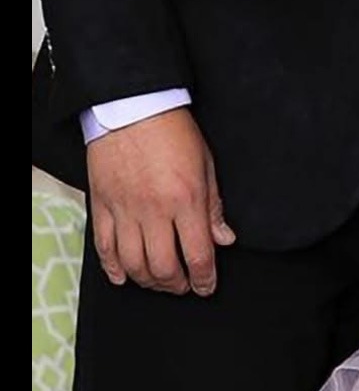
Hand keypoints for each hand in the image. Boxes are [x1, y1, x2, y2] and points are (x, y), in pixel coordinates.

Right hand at [87, 108, 235, 296]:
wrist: (133, 104)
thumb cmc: (172, 129)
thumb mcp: (205, 163)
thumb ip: (214, 206)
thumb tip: (224, 238)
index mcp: (186, 199)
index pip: (198, 255)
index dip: (205, 279)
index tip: (207, 286)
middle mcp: (154, 210)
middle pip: (164, 268)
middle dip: (177, 285)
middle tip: (183, 285)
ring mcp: (125, 209)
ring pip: (134, 265)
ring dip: (148, 281)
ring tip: (159, 281)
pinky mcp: (102, 204)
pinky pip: (104, 248)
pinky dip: (114, 268)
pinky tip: (124, 276)